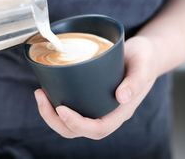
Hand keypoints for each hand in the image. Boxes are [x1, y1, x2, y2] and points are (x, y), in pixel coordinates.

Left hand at [34, 36, 159, 139]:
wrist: (143, 53)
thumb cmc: (145, 59)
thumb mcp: (143, 65)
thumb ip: (136, 81)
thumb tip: (122, 96)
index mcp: (120, 112)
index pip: (97, 129)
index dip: (77, 124)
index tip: (61, 108)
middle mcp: (107, 113)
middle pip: (77, 131)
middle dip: (55, 120)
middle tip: (41, 96)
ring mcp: (97, 106)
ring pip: (70, 123)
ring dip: (51, 114)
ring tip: (40, 93)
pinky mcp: (90, 97)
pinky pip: (71, 108)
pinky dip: (55, 103)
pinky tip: (48, 89)